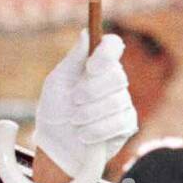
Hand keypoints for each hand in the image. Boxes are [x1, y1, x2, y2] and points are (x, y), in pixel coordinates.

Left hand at [33, 30, 137, 177]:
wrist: (56, 148)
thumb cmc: (54, 111)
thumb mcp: (57, 83)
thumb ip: (73, 59)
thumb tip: (86, 33)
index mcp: (95, 65)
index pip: (113, 46)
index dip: (106, 54)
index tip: (91, 67)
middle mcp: (113, 80)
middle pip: (117, 75)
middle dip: (91, 91)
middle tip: (74, 101)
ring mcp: (122, 102)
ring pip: (117, 101)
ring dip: (89, 114)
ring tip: (75, 121)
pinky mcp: (127, 124)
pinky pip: (120, 122)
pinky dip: (97, 130)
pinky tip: (84, 135)